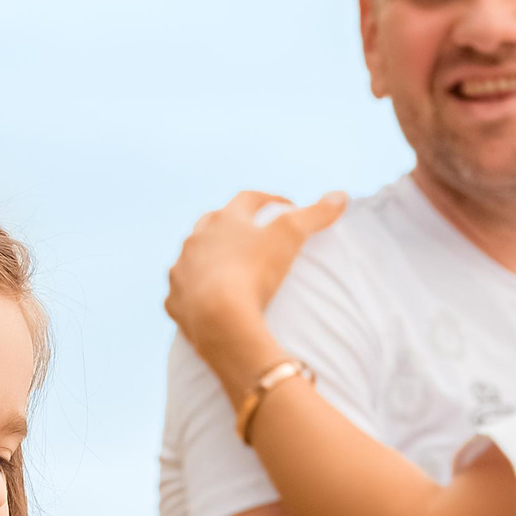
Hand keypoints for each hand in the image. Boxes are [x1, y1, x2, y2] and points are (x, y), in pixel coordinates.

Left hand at [164, 190, 346, 395]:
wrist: (219, 320)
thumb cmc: (255, 272)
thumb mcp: (291, 238)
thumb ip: (316, 215)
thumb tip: (342, 195)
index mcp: (223, 220)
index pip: (248, 199)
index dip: (269, 200)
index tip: (286, 206)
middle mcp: (196, 240)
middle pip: (212, 222)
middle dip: (231, 224)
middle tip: (251, 232)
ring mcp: (181, 271)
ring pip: (192, 256)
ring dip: (207, 256)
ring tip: (227, 265)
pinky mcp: (174, 302)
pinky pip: (182, 292)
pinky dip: (193, 291)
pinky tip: (204, 297)